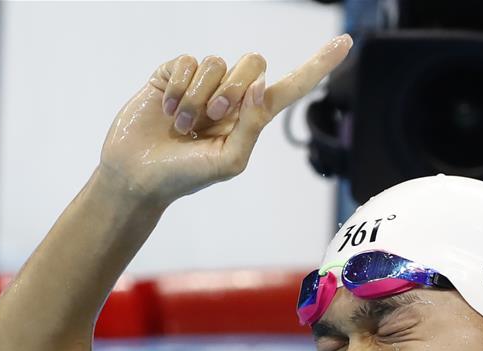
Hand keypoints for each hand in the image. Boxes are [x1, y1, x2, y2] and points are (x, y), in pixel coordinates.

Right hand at [99, 34, 352, 206]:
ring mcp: (200, 83)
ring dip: (198, 96)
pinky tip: (167, 110)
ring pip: (215, 62)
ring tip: (182, 125)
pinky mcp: (172, 75)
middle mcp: (229, 95)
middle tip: (212, 117)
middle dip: (233, 89)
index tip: (345, 42)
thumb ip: (251, 125)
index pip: (289, 87)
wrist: (137, 176)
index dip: (317, 66)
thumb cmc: (185, 176)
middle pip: (253, 62)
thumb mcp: (228, 162)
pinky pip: (186, 61)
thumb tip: (259, 85)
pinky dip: (177, 88)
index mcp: (250, 118)